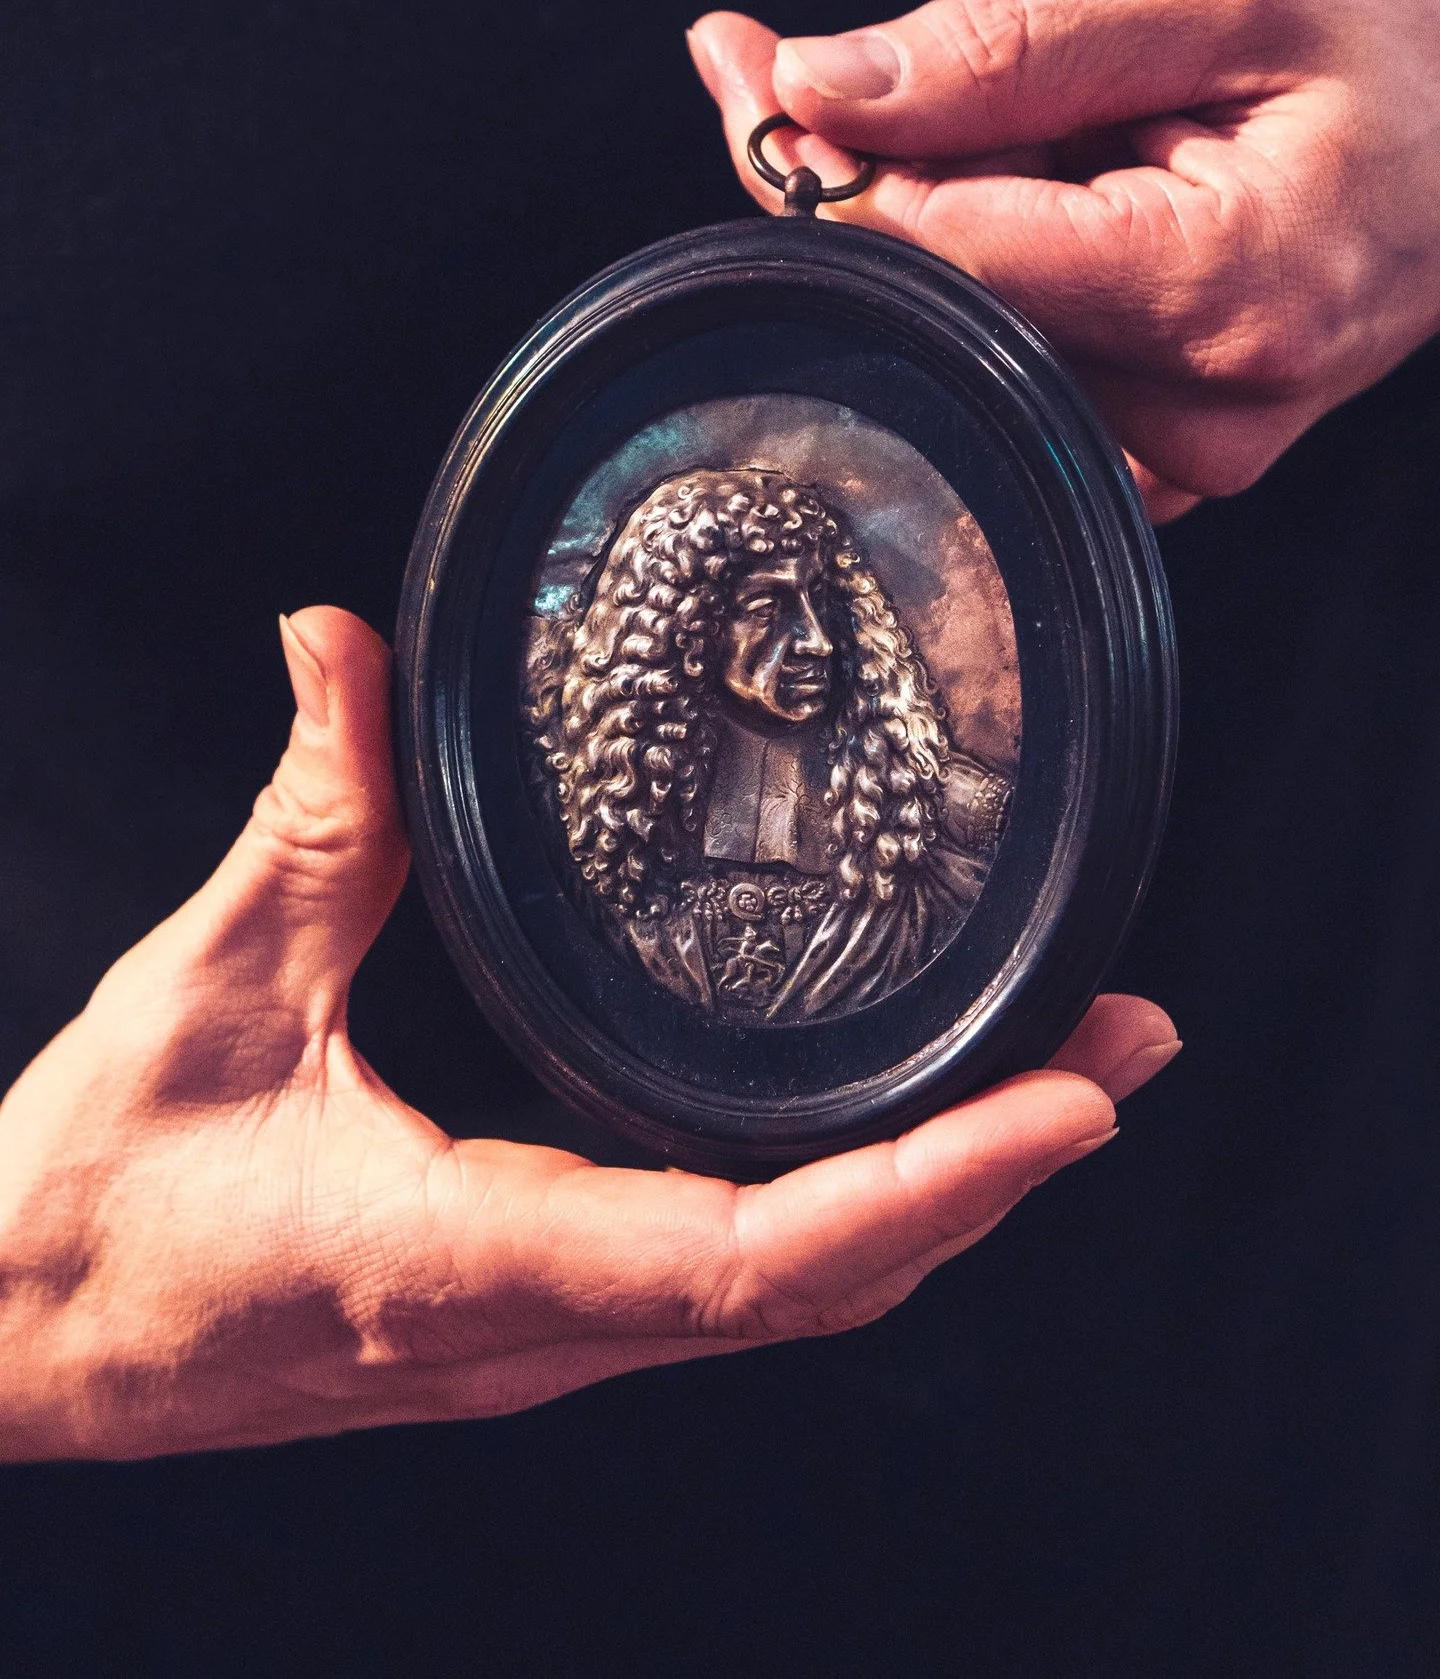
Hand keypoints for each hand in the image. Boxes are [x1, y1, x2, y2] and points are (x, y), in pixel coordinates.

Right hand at [0, 608, 1177, 1459]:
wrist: (15, 1340)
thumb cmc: (92, 1201)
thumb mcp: (199, 993)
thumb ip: (305, 814)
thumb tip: (337, 642)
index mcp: (466, 1258)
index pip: (753, 1253)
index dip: (935, 1180)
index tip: (1075, 1099)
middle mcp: (536, 1326)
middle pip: (825, 1286)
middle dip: (992, 1174)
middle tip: (1125, 1051)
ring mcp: (540, 1338)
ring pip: (793, 1300)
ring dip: (940, 1198)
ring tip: (1058, 1084)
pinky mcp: (528, 1317)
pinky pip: (728, 1285)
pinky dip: (846, 1212)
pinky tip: (892, 1140)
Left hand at [688, 0, 1439, 519]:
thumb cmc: (1394, 67)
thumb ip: (1013, 45)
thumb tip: (826, 84)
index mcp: (1215, 289)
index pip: (946, 253)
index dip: (834, 166)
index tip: (755, 75)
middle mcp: (1195, 413)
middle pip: (939, 310)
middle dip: (865, 187)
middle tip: (821, 74)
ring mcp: (1179, 462)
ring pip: (963, 350)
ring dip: (939, 233)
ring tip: (1034, 138)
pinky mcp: (1160, 472)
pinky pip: (1012, 384)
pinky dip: (988, 288)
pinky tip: (1043, 207)